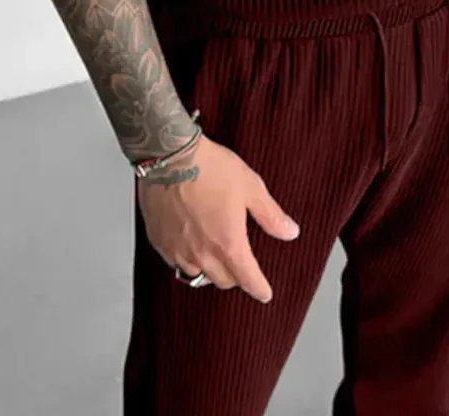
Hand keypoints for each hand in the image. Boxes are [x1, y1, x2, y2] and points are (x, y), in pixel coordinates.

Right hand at [136, 133, 300, 302]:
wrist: (169, 155)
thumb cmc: (210, 167)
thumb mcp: (250, 187)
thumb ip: (270, 215)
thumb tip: (290, 232)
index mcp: (228, 243)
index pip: (248, 279)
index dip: (259, 288)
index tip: (264, 292)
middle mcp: (202, 254)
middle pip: (223, 280)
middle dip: (235, 275)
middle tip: (239, 261)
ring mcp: (177, 250)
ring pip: (197, 273)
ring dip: (208, 267)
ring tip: (212, 251)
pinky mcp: (158, 241)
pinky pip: (175, 261)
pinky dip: (185, 258)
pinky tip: (189, 243)